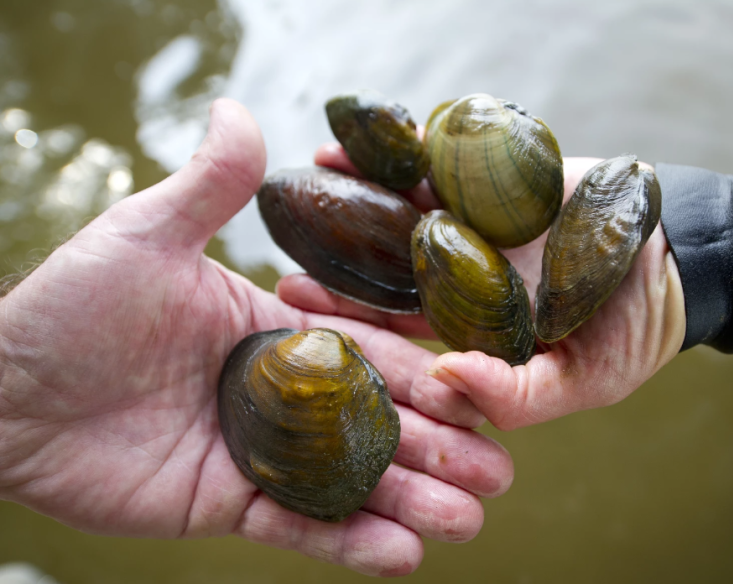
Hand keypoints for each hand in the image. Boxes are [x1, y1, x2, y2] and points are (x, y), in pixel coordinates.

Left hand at [0, 100, 512, 576]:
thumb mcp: (146, 235)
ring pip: (351, 483)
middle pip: (379, 426)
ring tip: (471, 521)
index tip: (487, 391)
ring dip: (413, 504)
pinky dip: (348, 542)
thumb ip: (210, 188)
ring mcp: (258, 453)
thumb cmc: (71, 306)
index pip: (374, 355)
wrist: (0, 391)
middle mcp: (281, 395)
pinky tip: (402, 555)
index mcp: (280, 333)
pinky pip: (298, 526)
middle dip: (443, 450)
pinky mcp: (226, 502)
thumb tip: (242, 110)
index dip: (433, 377)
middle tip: (501, 473)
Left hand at [278, 145, 685, 430]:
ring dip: (354, 204)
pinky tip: (353, 145)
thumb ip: (519, 394)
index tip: (298, 323)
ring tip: (304, 189)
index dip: (349, 330)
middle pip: (385, 276)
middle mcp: (461, 282)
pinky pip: (435, 168)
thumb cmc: (633, 332)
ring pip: (401, 216)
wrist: (679, 258)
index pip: (397, 336)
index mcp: (471, 333)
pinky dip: (396, 155)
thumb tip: (444, 380)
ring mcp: (472, 231)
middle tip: (283, 269)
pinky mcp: (488, 186)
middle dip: (335, 270)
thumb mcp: (587, 381)